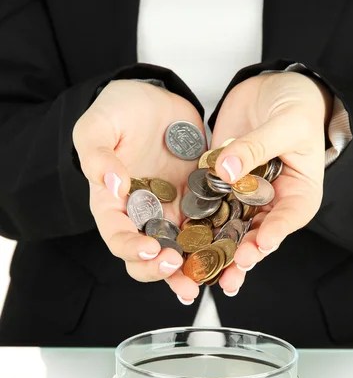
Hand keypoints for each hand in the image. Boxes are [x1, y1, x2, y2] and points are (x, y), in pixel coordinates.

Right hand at [73, 80, 204, 302]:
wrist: (153, 98)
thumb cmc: (117, 111)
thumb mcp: (97, 127)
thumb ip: (98, 157)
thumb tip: (113, 186)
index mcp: (113, 205)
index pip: (117, 236)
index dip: (131, 248)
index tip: (150, 249)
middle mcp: (142, 215)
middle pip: (148, 256)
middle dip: (161, 269)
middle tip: (178, 268)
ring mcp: (171, 211)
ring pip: (181, 250)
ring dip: (191, 268)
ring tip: (207, 279)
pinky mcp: (197, 203)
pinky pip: (207, 228)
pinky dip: (216, 242)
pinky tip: (231, 251)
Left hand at [211, 71, 332, 294]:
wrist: (274, 90)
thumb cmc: (296, 105)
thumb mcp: (286, 124)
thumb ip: (257, 147)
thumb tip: (225, 171)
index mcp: (298, 194)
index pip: (289, 218)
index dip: (274, 233)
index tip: (260, 245)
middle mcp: (270, 203)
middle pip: (257, 235)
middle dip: (242, 256)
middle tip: (229, 274)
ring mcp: (243, 197)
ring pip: (230, 230)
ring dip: (216, 251)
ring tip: (203, 272)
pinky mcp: (220, 187)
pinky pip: (208, 208)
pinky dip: (196, 225)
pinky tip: (182, 242)